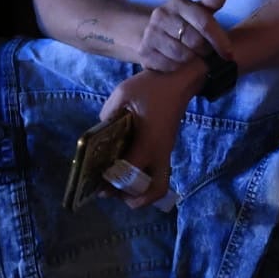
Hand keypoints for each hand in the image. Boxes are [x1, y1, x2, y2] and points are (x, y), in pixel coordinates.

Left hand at [91, 65, 200, 210]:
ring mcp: (166, 151)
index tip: (98, 181)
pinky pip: (157, 171)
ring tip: (117, 183)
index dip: (114, 181)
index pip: (131, 173)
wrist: (180, 79)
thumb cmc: (153, 86)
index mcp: (149, 143)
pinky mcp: (166, 147)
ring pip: (157, 183)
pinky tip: (125, 165)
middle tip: (113, 191)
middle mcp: (160, 152)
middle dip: (134, 198)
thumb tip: (101, 132)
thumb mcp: (123, 94)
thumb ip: (108, 115)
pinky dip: (143, 177)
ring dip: (139, 189)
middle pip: (155, 190)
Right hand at [138, 0, 230, 71]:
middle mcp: (161, 16)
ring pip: (182, 55)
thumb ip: (211, 3)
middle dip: (206, 51)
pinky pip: (169, 66)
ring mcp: (150, 34)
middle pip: (195, 41)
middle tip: (209, 55)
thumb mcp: (197, 10)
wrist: (152, 34)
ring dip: (194, 61)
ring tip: (196, 59)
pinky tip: (182, 65)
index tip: (229, 54)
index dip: (220, 40)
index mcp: (178, 3)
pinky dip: (179, 69)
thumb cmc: (183, 22)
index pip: (204, 22)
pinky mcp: (144, 52)